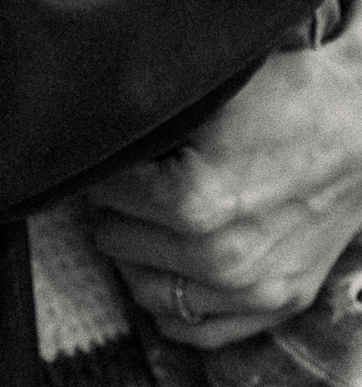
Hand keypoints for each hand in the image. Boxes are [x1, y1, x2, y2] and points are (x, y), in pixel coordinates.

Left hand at [86, 7, 361, 346]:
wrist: (358, 125)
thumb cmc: (284, 99)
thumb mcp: (205, 99)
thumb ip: (146, 122)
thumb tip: (91, 123)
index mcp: (193, 203)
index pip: (104, 191)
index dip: (103, 162)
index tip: (113, 149)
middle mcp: (219, 258)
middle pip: (116, 238)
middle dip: (115, 205)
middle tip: (128, 177)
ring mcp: (251, 290)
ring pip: (144, 287)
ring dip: (134, 251)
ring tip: (141, 215)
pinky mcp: (277, 303)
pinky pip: (196, 327)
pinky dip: (169, 302)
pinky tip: (164, 265)